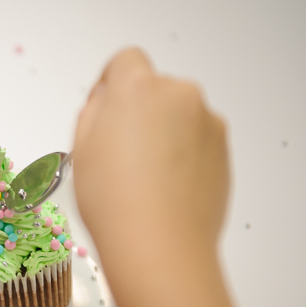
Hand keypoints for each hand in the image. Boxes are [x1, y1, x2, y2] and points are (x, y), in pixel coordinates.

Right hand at [73, 48, 228, 263]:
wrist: (160, 246)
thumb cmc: (114, 201)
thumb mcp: (81, 148)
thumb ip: (94, 111)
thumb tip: (108, 102)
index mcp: (138, 89)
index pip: (126, 61)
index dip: (111, 84)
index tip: (104, 111)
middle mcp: (179, 96)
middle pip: (154, 90)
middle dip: (138, 112)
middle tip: (118, 154)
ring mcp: (207, 123)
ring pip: (178, 116)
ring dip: (163, 134)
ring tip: (143, 178)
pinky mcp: (223, 150)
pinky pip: (197, 140)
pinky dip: (183, 155)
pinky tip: (164, 188)